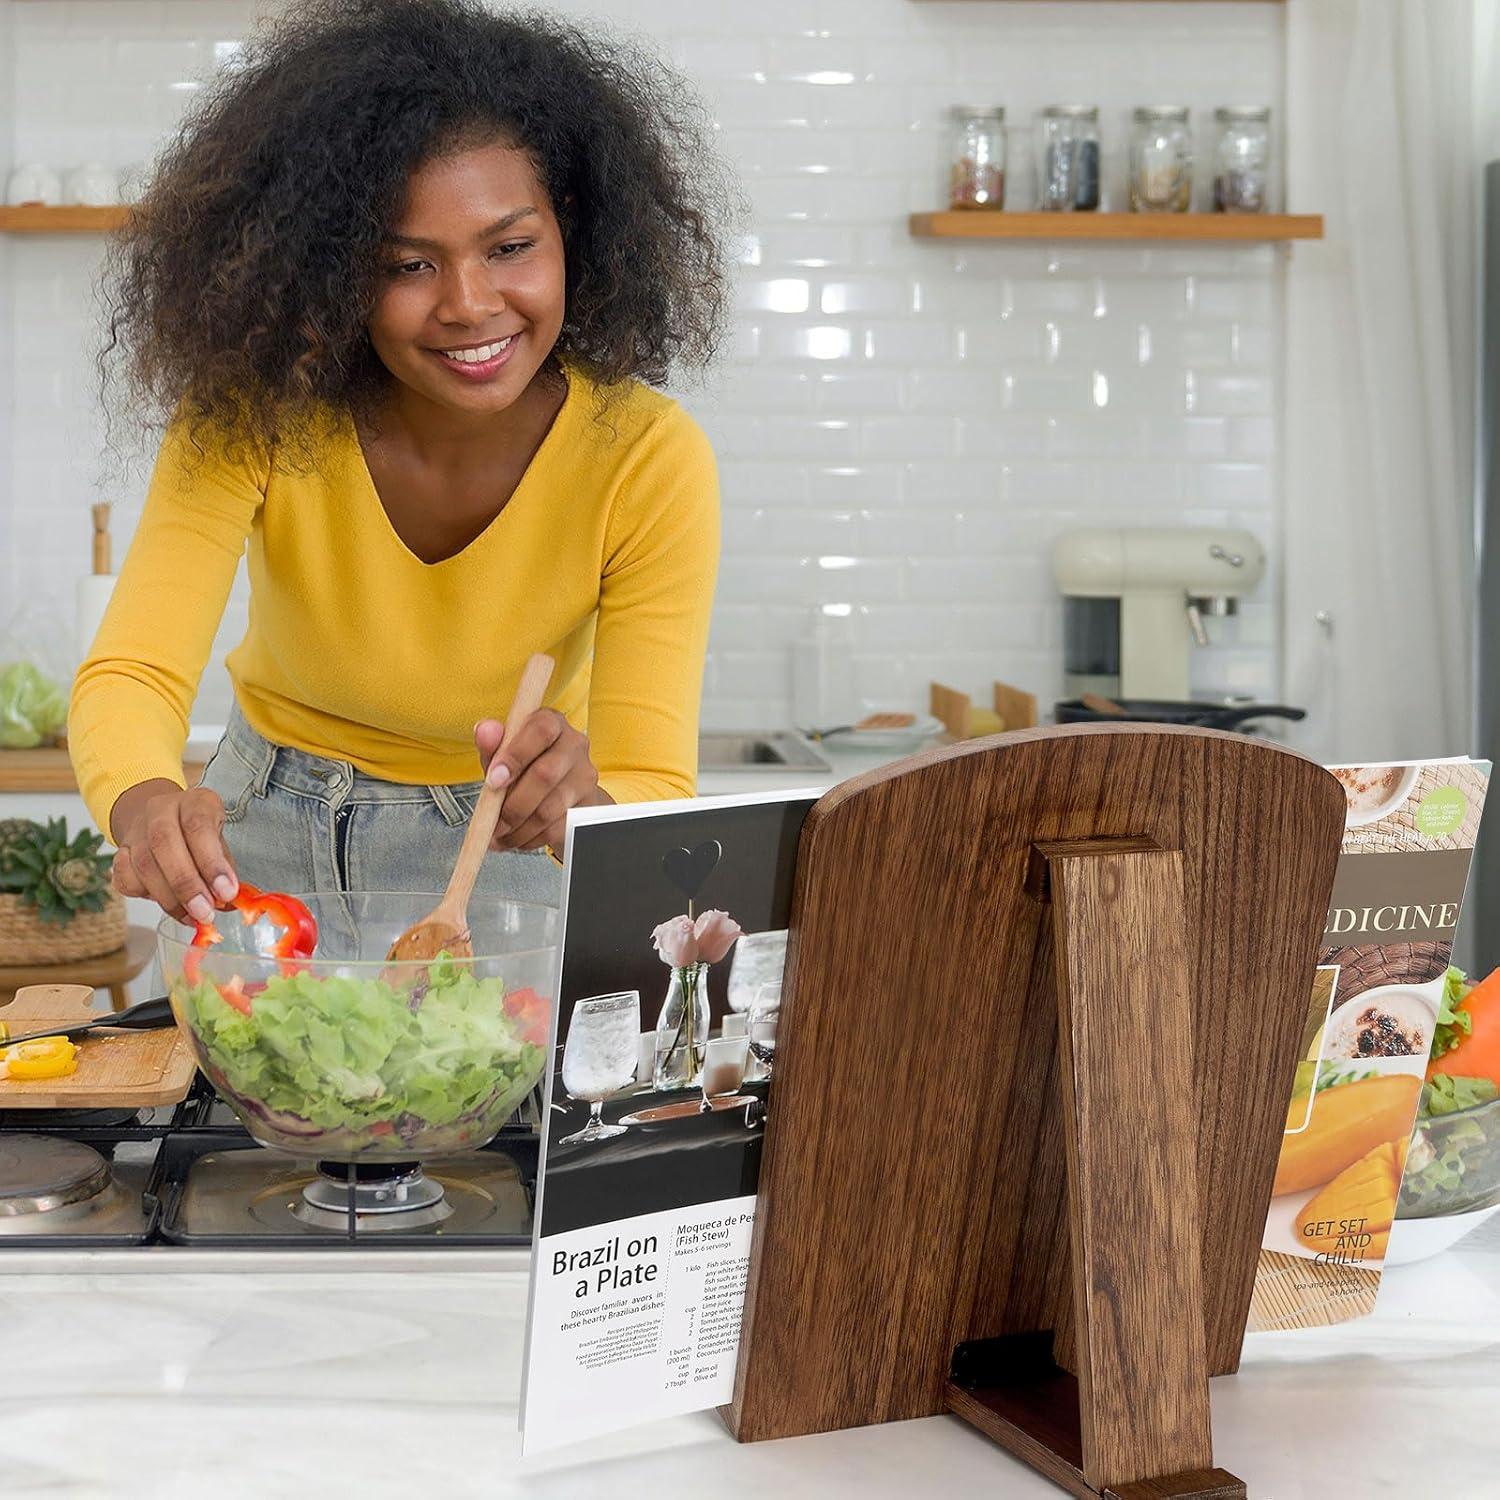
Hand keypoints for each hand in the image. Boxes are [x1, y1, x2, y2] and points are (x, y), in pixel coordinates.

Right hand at [109, 777, 239, 923]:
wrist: (161, 821)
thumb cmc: (199, 836)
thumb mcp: (220, 843)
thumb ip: (224, 869)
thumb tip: (227, 901)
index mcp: (195, 801)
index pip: (199, 826)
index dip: (212, 862)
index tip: (226, 892)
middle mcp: (161, 809)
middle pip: (164, 843)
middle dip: (186, 884)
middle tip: (204, 912)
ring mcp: (136, 829)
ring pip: (143, 864)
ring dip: (169, 898)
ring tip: (191, 916)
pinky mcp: (119, 851)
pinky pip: (124, 877)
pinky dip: (145, 895)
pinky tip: (168, 904)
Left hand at [473, 711, 611, 851]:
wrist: (561, 791)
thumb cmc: (526, 766)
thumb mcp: (503, 754)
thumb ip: (491, 743)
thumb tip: (485, 730)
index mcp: (551, 723)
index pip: (541, 730)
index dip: (515, 756)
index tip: (493, 781)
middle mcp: (574, 745)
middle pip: (545, 774)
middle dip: (512, 805)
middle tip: (493, 823)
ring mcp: (585, 776)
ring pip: (549, 809)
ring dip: (518, 828)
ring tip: (501, 835)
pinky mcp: (589, 806)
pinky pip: (557, 829)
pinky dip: (531, 839)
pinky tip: (518, 838)